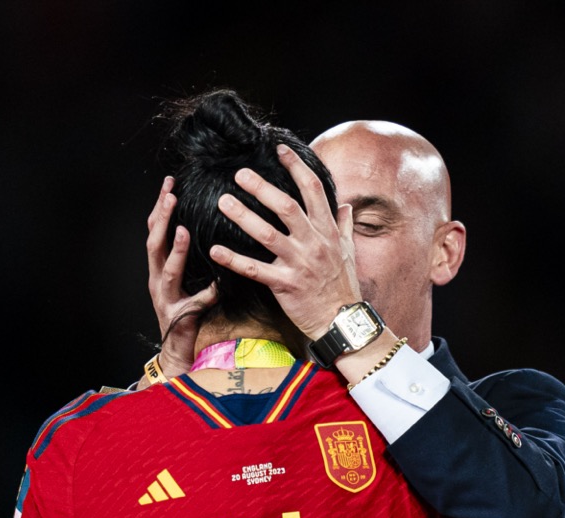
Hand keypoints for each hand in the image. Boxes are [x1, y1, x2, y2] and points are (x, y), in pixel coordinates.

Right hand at [146, 176, 216, 380]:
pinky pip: (194, 302)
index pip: (155, 231)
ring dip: (174, 250)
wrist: (176, 349)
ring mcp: (165, 298)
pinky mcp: (179, 315)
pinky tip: (216, 284)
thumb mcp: (186, 278)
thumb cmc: (184, 311)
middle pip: (153, 243)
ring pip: (166, 270)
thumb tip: (208, 230)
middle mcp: (157, 279)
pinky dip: (205, 293)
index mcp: (158, 267)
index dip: (160, 207)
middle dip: (160, 218)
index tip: (169, 183)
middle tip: (170, 194)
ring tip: (180, 229)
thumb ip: (192, 258)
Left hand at [209, 144, 361, 339]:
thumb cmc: (343, 286)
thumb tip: (346, 205)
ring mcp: (300, 263)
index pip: (313, 190)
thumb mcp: (348, 251)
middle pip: (286, 206)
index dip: (297, 167)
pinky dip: (234, 260)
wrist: (342, 321)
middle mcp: (314, 243)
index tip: (280, 149)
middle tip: (239, 173)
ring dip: (243, 216)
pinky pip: (256, 270)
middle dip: (262, 187)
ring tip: (223, 202)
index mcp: (327, 231)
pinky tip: (215, 250)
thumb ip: (344, 226)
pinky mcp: (286, 285)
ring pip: (268, 234)